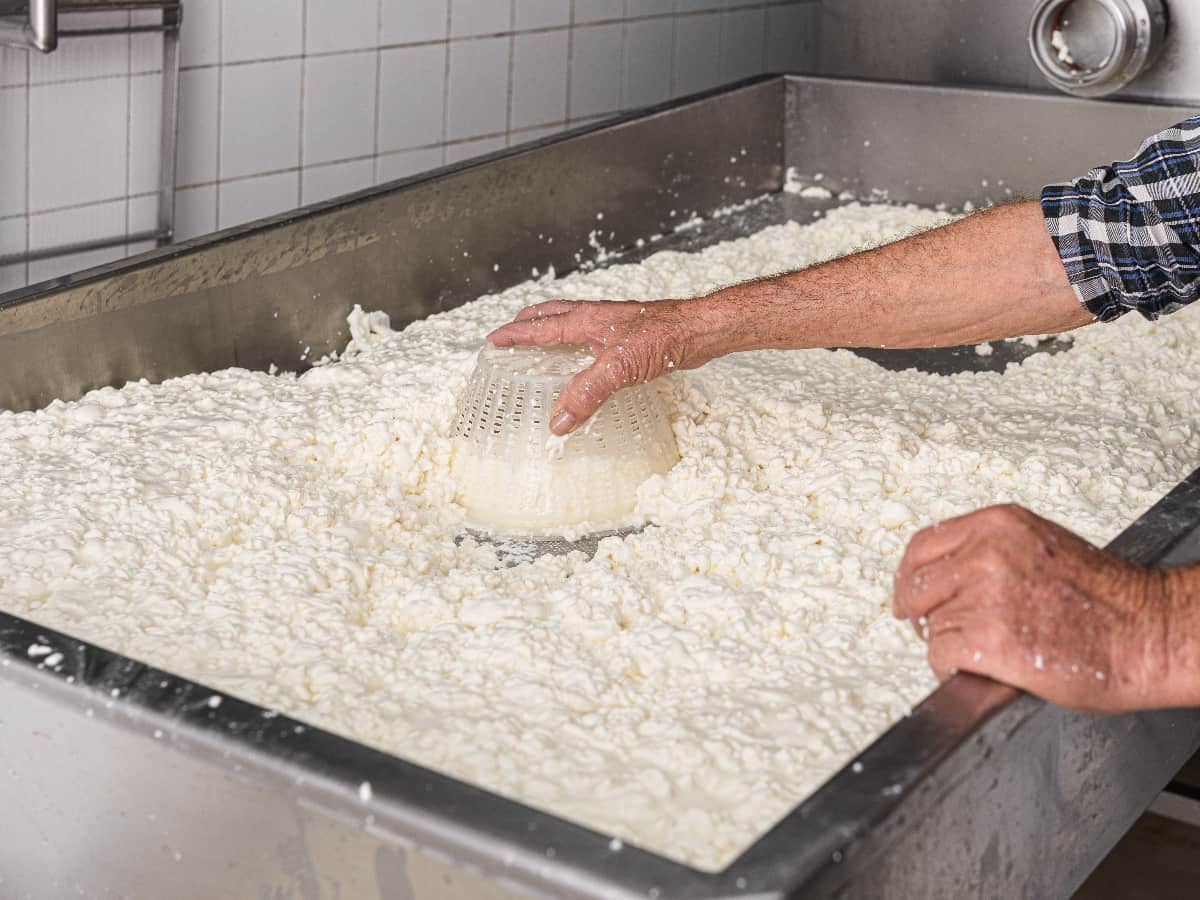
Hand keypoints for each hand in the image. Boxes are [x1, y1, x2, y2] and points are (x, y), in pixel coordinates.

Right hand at [487, 299, 728, 433]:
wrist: (700, 330)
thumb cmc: (664, 337)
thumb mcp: (619, 368)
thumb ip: (586, 393)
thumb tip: (558, 421)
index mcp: (585, 320)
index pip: (540, 327)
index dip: (515, 334)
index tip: (493, 341)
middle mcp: (596, 318)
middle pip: (552, 315)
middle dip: (529, 323)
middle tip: (512, 333)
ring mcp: (613, 326)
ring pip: (572, 323)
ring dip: (552, 330)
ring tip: (542, 343)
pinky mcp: (630, 336)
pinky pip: (592, 337)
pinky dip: (578, 344)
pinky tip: (587, 361)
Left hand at [893, 504, 1183, 712]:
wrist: (1150, 634)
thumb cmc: (1109, 602)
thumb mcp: (1040, 548)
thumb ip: (991, 553)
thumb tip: (950, 578)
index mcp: (998, 525)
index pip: (923, 547)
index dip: (912, 578)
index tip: (910, 598)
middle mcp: (985, 553)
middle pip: (918, 587)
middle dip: (925, 615)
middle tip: (946, 634)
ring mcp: (984, 595)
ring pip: (931, 625)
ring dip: (949, 645)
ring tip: (987, 653)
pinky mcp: (985, 639)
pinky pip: (940, 656)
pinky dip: (952, 670)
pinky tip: (983, 670)